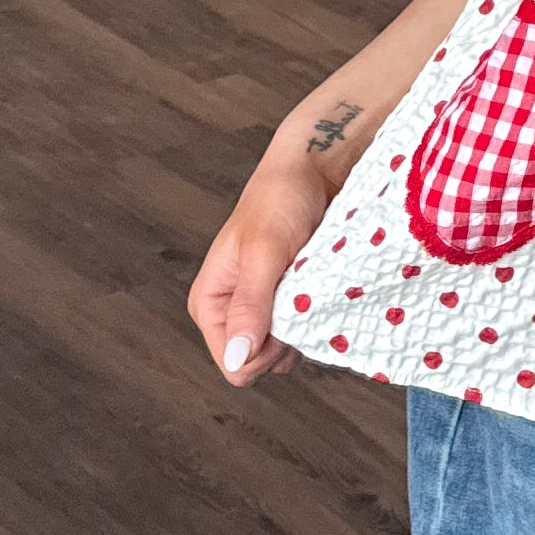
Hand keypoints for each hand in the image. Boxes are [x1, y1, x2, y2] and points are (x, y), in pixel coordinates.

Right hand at [186, 158, 329, 386]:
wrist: (317, 170)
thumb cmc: (282, 199)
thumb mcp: (264, 250)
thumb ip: (250, 304)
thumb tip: (237, 357)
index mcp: (210, 303)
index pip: (233, 363)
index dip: (263, 352)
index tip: (287, 314)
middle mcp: (233, 312)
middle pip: (260, 363)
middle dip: (285, 341)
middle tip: (302, 295)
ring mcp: (265, 310)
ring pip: (284, 354)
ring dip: (305, 329)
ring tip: (313, 288)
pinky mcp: (293, 303)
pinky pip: (305, 335)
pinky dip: (319, 320)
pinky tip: (324, 291)